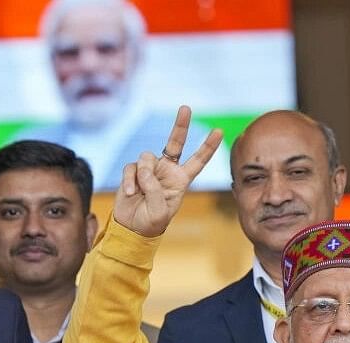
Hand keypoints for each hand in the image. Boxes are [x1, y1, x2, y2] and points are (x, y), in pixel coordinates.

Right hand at [113, 105, 222, 236]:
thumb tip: (145, 170)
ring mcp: (150, 169)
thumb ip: (155, 191)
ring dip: (143, 174)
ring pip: (147, 157)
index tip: (219, 131)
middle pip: (175, 142)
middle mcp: (167, 170)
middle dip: (181, 125)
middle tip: (186, 108)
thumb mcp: (160, 212)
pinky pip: (131, 168)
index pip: (198, 161)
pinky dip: (129, 180)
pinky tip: (130, 193)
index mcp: (181, 180)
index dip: (208, 147)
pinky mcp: (133, 171)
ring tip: (139, 192)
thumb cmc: (151, 222)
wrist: (131, 228)